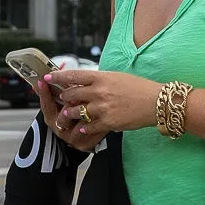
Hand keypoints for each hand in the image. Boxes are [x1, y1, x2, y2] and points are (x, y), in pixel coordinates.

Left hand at [45, 68, 159, 151]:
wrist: (155, 102)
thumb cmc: (139, 88)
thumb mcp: (118, 77)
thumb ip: (101, 80)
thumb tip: (86, 83)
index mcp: (101, 77)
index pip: (73, 75)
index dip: (58, 77)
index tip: (48, 77)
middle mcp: (99, 91)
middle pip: (71, 94)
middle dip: (64, 98)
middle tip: (62, 100)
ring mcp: (102, 107)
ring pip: (76, 112)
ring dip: (70, 114)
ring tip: (69, 116)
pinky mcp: (108, 122)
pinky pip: (89, 126)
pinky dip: (84, 128)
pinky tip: (83, 128)